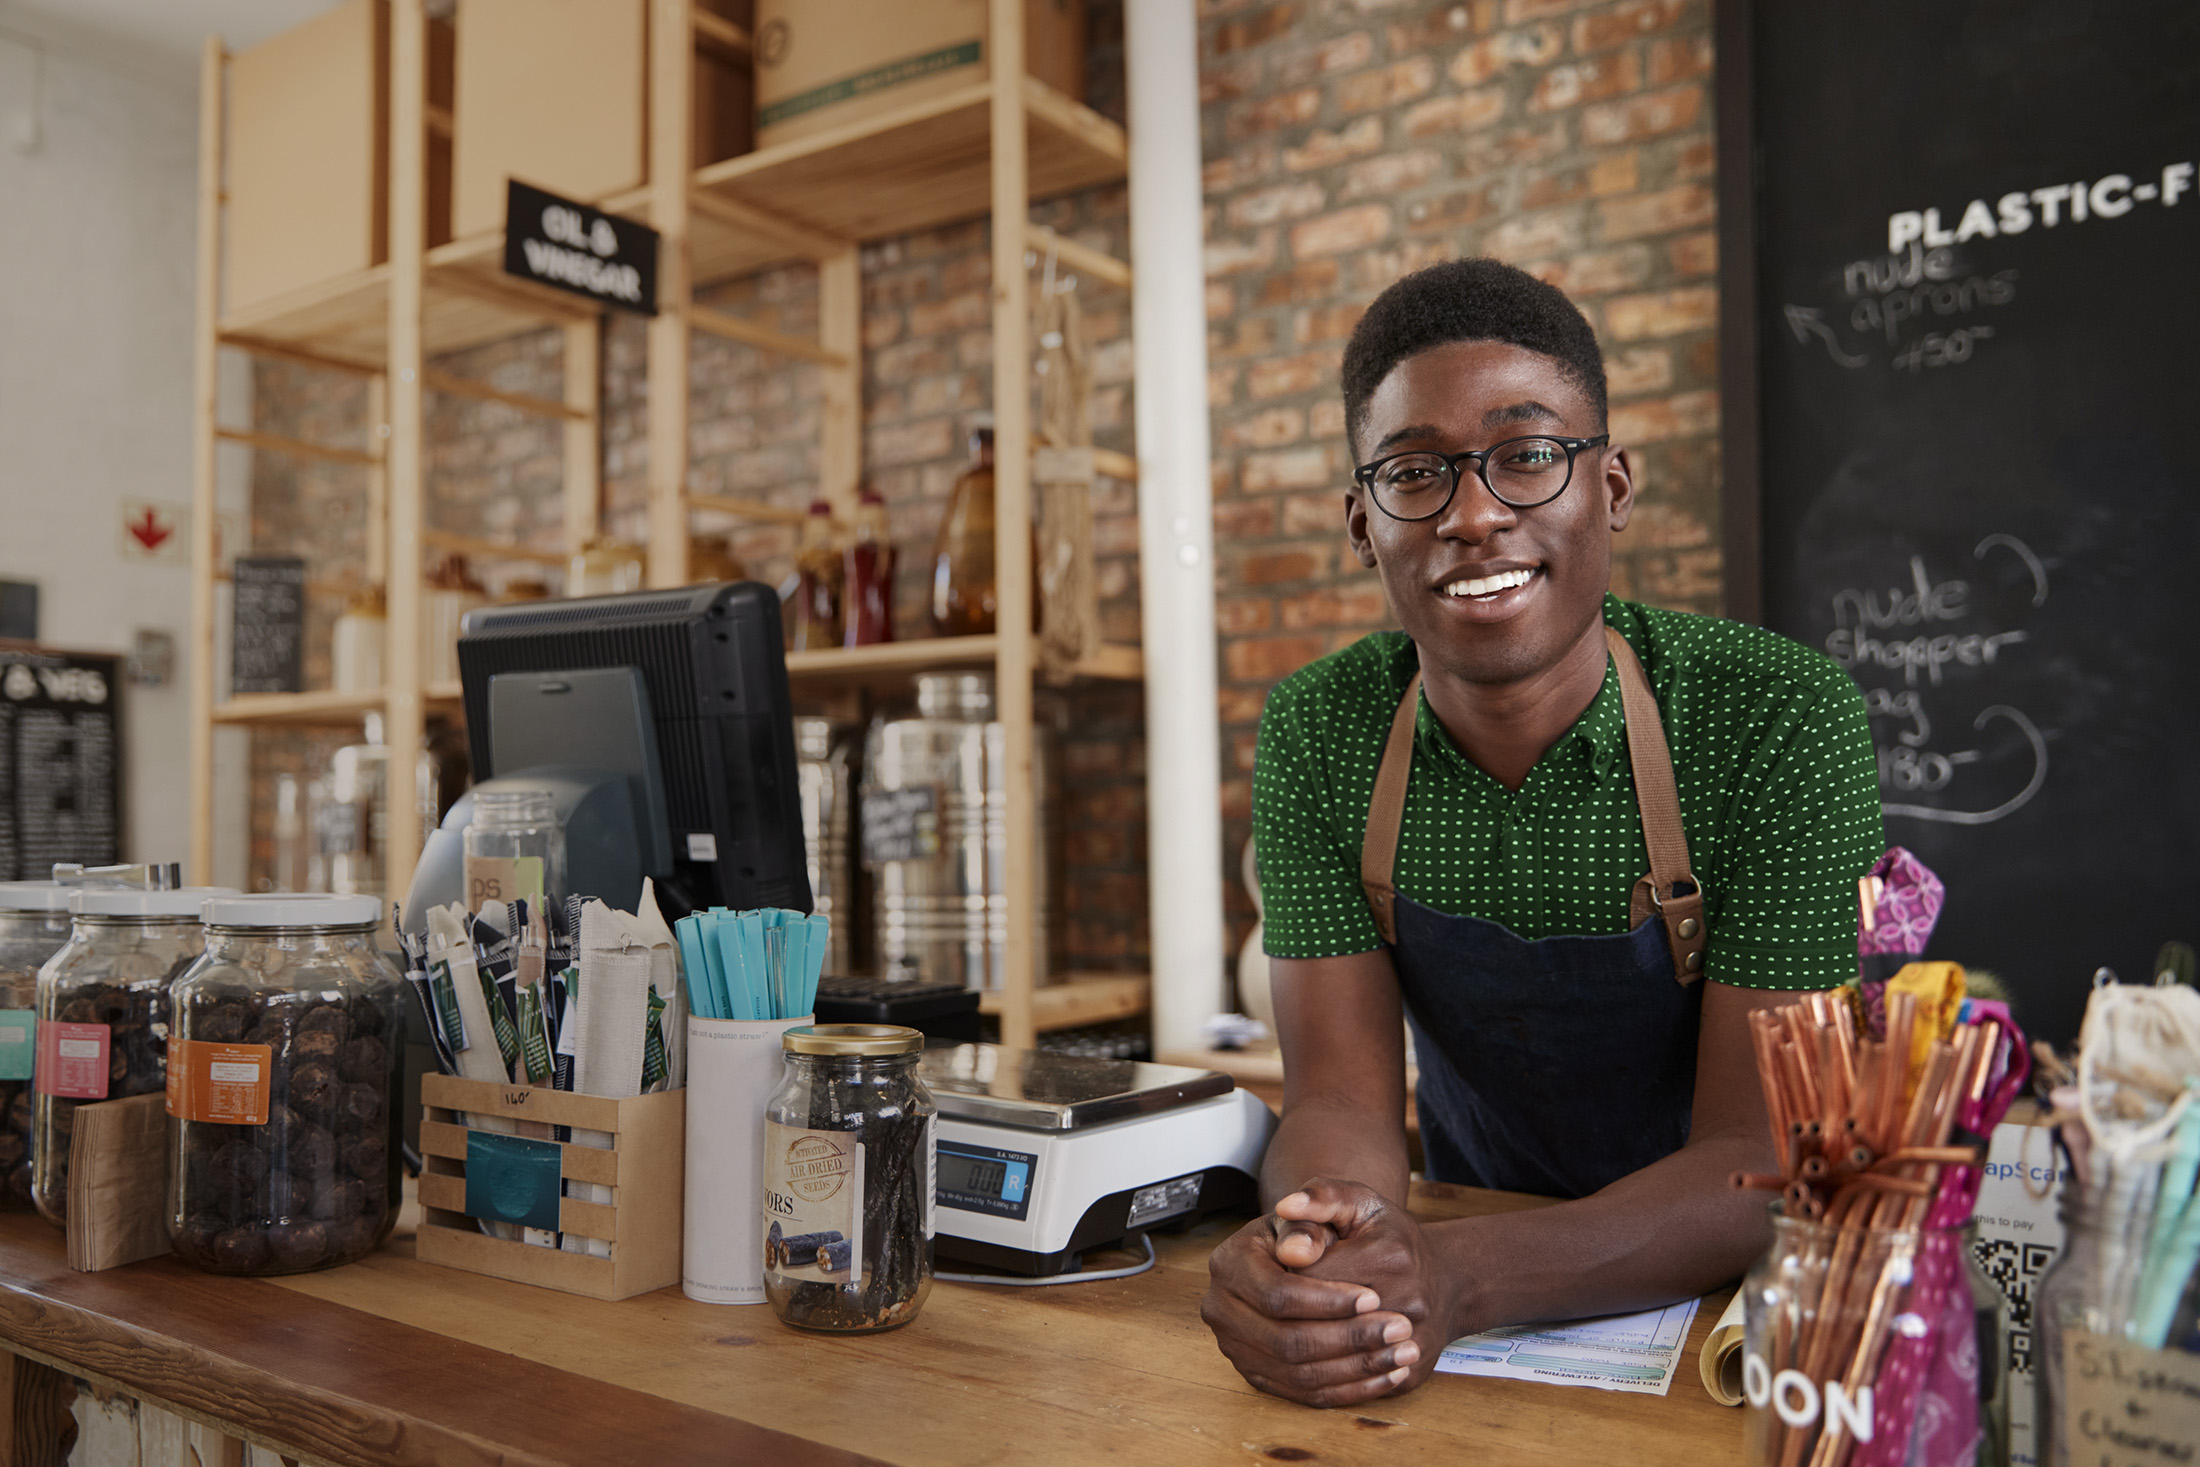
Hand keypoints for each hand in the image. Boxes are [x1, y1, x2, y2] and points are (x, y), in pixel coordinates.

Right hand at [1201, 1202, 1421, 1406]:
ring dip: (1356, 1368)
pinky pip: (1305, 1395)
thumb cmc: (1325, 1229)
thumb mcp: (1330, 1206)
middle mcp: (1222, 1308)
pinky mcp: (1258, 1375)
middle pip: (1287, 1340)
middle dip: (1349, 1338)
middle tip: (1399, 1329)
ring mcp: (1236, 1347)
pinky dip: (1350, 1390)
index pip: (1278, 1293)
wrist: (1317, 1259)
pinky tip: (1388, 1375)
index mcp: (1230, 1261)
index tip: (1374, 1297)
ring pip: (1298, 1373)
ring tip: (1402, 1354)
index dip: (1327, 1300)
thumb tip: (1299, 1252)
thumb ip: (1319, 1207)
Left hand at [1282, 1178, 1465, 1398]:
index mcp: (1389, 1256)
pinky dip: (1325, 1374)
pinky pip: (1354, 1385)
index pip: (1307, 1276)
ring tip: (1294, 1326)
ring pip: (1333, 1360)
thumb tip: (1284, 1207)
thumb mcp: (1360, 1203)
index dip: (1285, 1273)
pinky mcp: (1410, 1377)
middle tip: (1282, 1300)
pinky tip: (1311, 1357)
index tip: (1282, 1265)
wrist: (1446, 1281)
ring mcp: (1412, 1344)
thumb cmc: (1390, 1237)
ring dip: (1303, 1346)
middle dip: (1291, 1311)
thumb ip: (1321, 1198)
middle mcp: (1409, 1303)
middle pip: (1318, 1322)